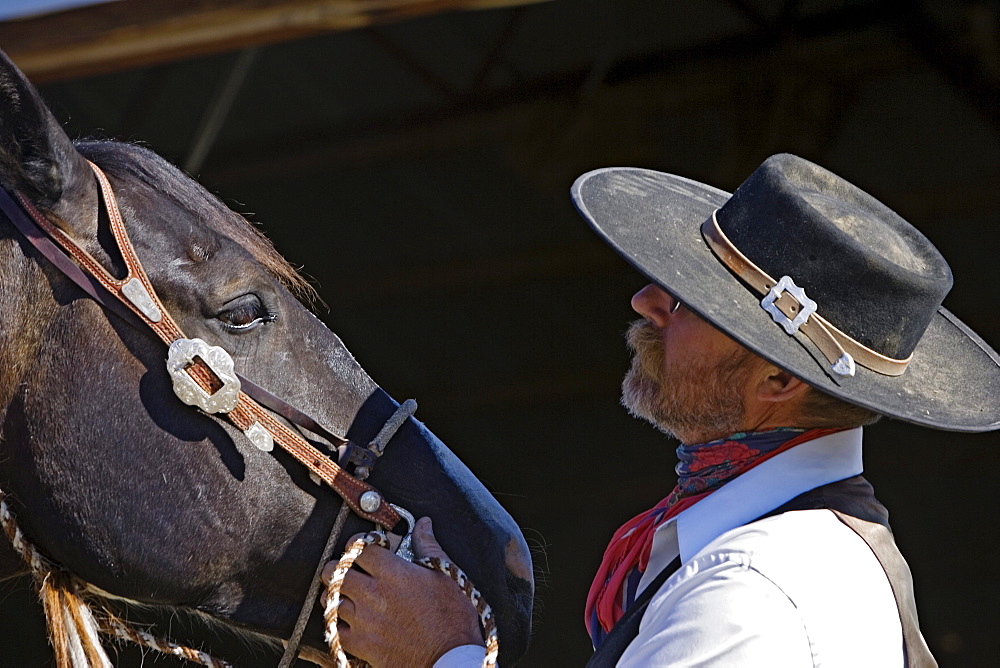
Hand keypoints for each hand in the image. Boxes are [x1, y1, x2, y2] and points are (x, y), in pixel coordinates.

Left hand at [321, 517, 483, 666]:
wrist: (449, 661)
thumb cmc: (452, 621)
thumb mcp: (445, 576)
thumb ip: (429, 547)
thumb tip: (423, 525)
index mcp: (394, 574)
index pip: (360, 549)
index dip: (358, 544)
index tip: (363, 548)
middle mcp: (374, 595)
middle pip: (335, 571)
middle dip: (338, 566)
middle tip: (348, 569)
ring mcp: (364, 621)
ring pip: (330, 599)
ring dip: (335, 593)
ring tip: (346, 593)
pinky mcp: (361, 645)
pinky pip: (333, 629)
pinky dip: (336, 622)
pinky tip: (348, 620)